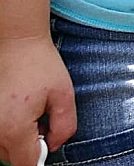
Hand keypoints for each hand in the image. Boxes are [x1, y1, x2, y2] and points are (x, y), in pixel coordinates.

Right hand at [0, 37, 75, 165]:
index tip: (48, 136)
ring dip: (17, 138)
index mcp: (14, 128)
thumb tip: (54, 144)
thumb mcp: (64, 93)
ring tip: (29, 110)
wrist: (17, 43)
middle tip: (41, 117)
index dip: (41, 154)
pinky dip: (7, 129)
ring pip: (3, 147)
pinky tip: (17, 110)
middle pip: (13, 157)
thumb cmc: (40, 64)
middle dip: (30, 144)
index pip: (26, 163)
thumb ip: (65, 126)